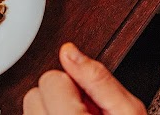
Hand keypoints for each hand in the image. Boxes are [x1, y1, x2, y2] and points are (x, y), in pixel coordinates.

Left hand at [23, 43, 145, 114]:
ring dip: (52, 109)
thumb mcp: (128, 112)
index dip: (75, 85)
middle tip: (86, 111)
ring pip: (30, 107)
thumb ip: (99, 79)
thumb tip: (70, 51)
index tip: (90, 99)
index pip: (51, 80)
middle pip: (34, 93)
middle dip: (60, 97)